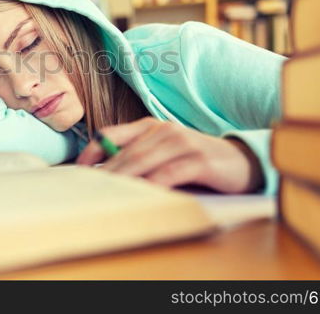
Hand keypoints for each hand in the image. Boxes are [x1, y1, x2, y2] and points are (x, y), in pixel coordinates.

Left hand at [76, 117, 262, 193]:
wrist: (242, 161)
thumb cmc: (196, 161)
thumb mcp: (164, 154)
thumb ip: (139, 157)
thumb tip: (105, 175)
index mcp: (150, 127)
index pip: (111, 135)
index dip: (91, 151)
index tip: (77, 170)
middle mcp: (164, 130)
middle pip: (125, 152)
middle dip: (104, 172)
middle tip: (87, 188)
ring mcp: (182, 143)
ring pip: (143, 161)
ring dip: (123, 178)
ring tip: (106, 193)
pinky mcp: (199, 159)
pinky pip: (170, 173)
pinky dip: (154, 184)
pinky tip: (143, 194)